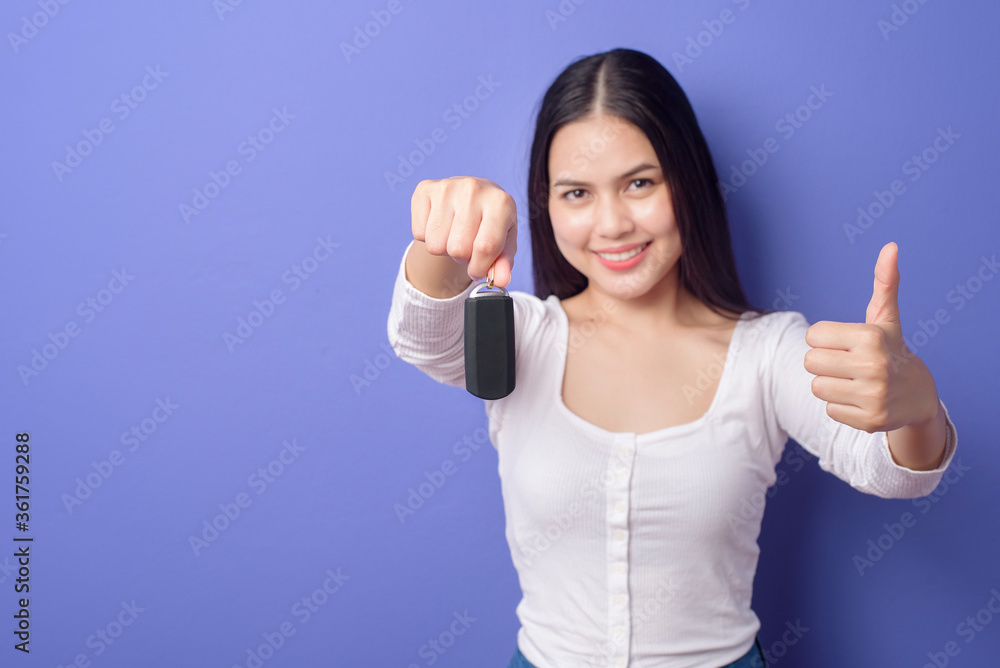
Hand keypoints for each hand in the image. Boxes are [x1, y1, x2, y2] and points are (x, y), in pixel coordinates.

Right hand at [411, 176, 517, 286]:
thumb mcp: (504, 243)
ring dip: (444, 249)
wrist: (473, 196)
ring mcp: (447, 186)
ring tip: (454, 235)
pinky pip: (419, 233)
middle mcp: (474, 189)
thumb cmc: (491, 224)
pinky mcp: (424, 189)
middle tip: (467, 246)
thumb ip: (504, 264)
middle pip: (458, 249)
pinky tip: (441, 224)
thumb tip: (500, 281)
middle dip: (461, 258)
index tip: (477, 270)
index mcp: (501, 202)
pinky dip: (427, 237)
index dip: (479, 268)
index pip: (485, 247)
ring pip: (436, 245)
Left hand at [803, 242, 939, 433]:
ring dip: (830, 384)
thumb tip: (890, 246)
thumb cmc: (891, 349)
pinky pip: (828, 409)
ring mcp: (873, 396)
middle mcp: (874, 366)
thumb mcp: (886, 318)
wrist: (919, 395)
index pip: (813, 336)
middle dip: (824, 362)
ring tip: (854, 381)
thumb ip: (884, 282)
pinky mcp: (869, 421)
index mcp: (870, 337)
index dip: (825, 340)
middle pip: (810, 362)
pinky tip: (861, 399)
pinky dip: (840, 405)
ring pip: (817, 387)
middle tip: (847, 364)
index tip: (846, 344)